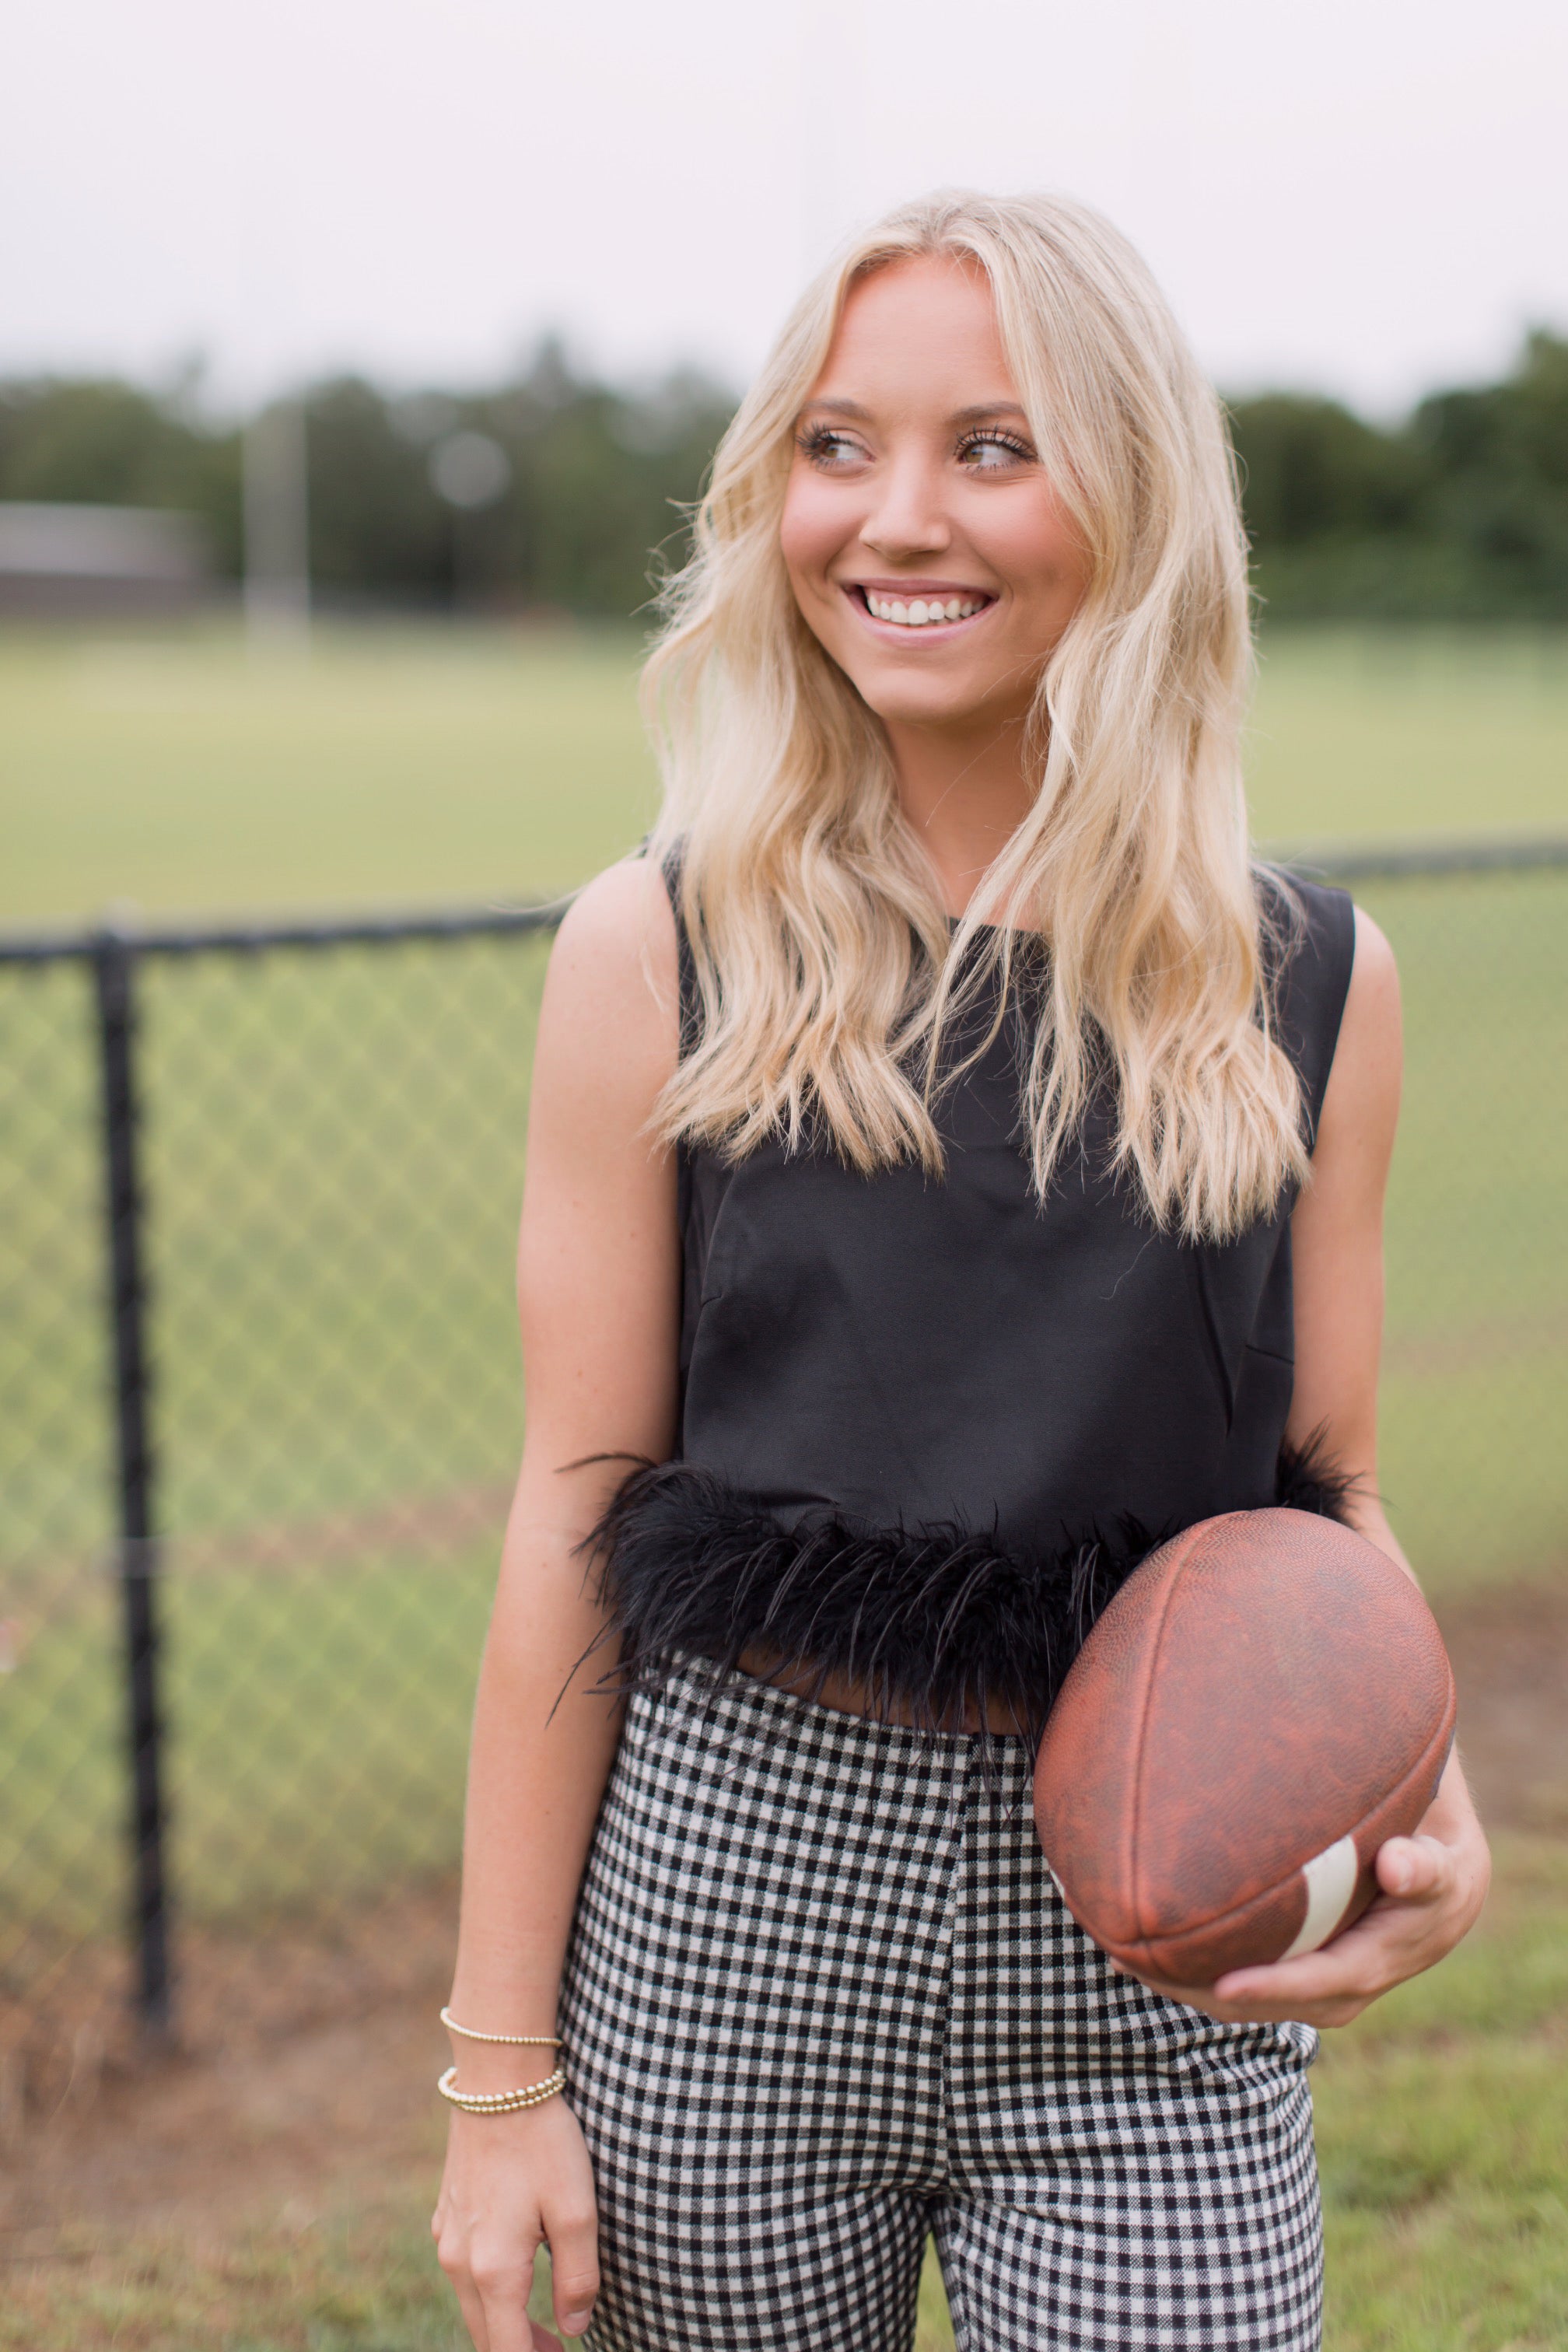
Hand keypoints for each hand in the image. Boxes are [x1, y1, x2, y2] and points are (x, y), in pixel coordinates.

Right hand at [433, 2095, 599, 2350]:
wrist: (497, 2081)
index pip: (507, 2350)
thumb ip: (577, 2278)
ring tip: (542, 2323)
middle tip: (558, 2351)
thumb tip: (574, 2328)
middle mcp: (460, 2262)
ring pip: (472, 2303)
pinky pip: (463, 2271)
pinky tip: (516, 2272)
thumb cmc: (543, 2143)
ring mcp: (447, 2237)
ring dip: (503, 2322)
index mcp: (494, 2270)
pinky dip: (488, 2290)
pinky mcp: (446, 2214)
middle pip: (484, 2335)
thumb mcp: (576, 2211)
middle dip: (520, 2350)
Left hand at [1117, 1751, 1490, 2028]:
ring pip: (1241, 1997)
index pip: (1319, 1984)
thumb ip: (1423, 1867)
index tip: (1224, 1985)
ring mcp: (1312, 1987)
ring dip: (1184, 1980)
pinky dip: (1193, 1963)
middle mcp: (1341, 1990)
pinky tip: (1138, 1940)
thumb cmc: (1435, 1859)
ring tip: (1122, 1951)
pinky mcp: (1292, 1970)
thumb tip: (1397, 1865)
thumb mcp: (1441, 1862)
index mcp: (1377, 1964)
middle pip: (1263, 2002)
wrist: (1437, 1884)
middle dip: (1200, 1989)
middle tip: (1138, 1961)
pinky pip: (1239, 1976)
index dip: (1272, 1988)